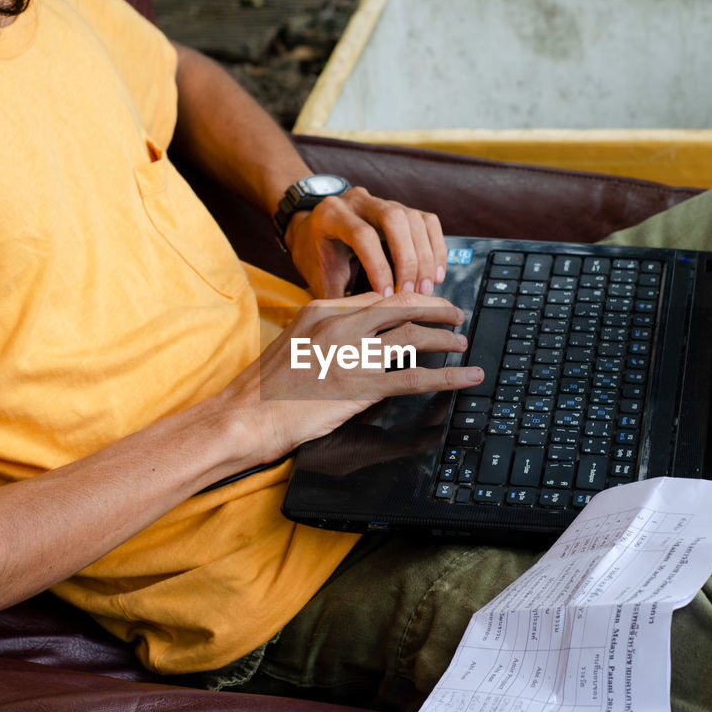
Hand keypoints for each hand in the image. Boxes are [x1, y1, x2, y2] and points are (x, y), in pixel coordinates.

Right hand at [223, 291, 481, 460]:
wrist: (245, 415)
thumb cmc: (265, 387)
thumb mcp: (295, 343)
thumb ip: (327, 333)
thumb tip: (360, 337)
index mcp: (322, 309)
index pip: (377, 296)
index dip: (409, 298)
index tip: (426, 303)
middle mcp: (340, 324)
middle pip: (402, 305)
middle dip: (436, 308)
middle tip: (456, 314)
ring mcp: (352, 354)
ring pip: (414, 337)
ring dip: (445, 339)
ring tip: (462, 341)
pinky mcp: (360, 387)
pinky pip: (416, 378)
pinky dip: (449, 376)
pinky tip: (467, 376)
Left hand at [283, 187, 446, 299]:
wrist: (313, 232)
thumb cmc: (317, 256)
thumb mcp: (318, 277)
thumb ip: (338, 297)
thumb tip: (363, 322)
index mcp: (331, 215)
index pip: (362, 235)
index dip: (378, 267)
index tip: (386, 298)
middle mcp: (357, 201)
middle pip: (393, 219)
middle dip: (407, 260)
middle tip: (414, 294)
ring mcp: (381, 201)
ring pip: (413, 219)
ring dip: (425, 257)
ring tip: (426, 289)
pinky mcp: (401, 208)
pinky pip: (427, 222)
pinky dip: (436, 248)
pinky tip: (436, 274)